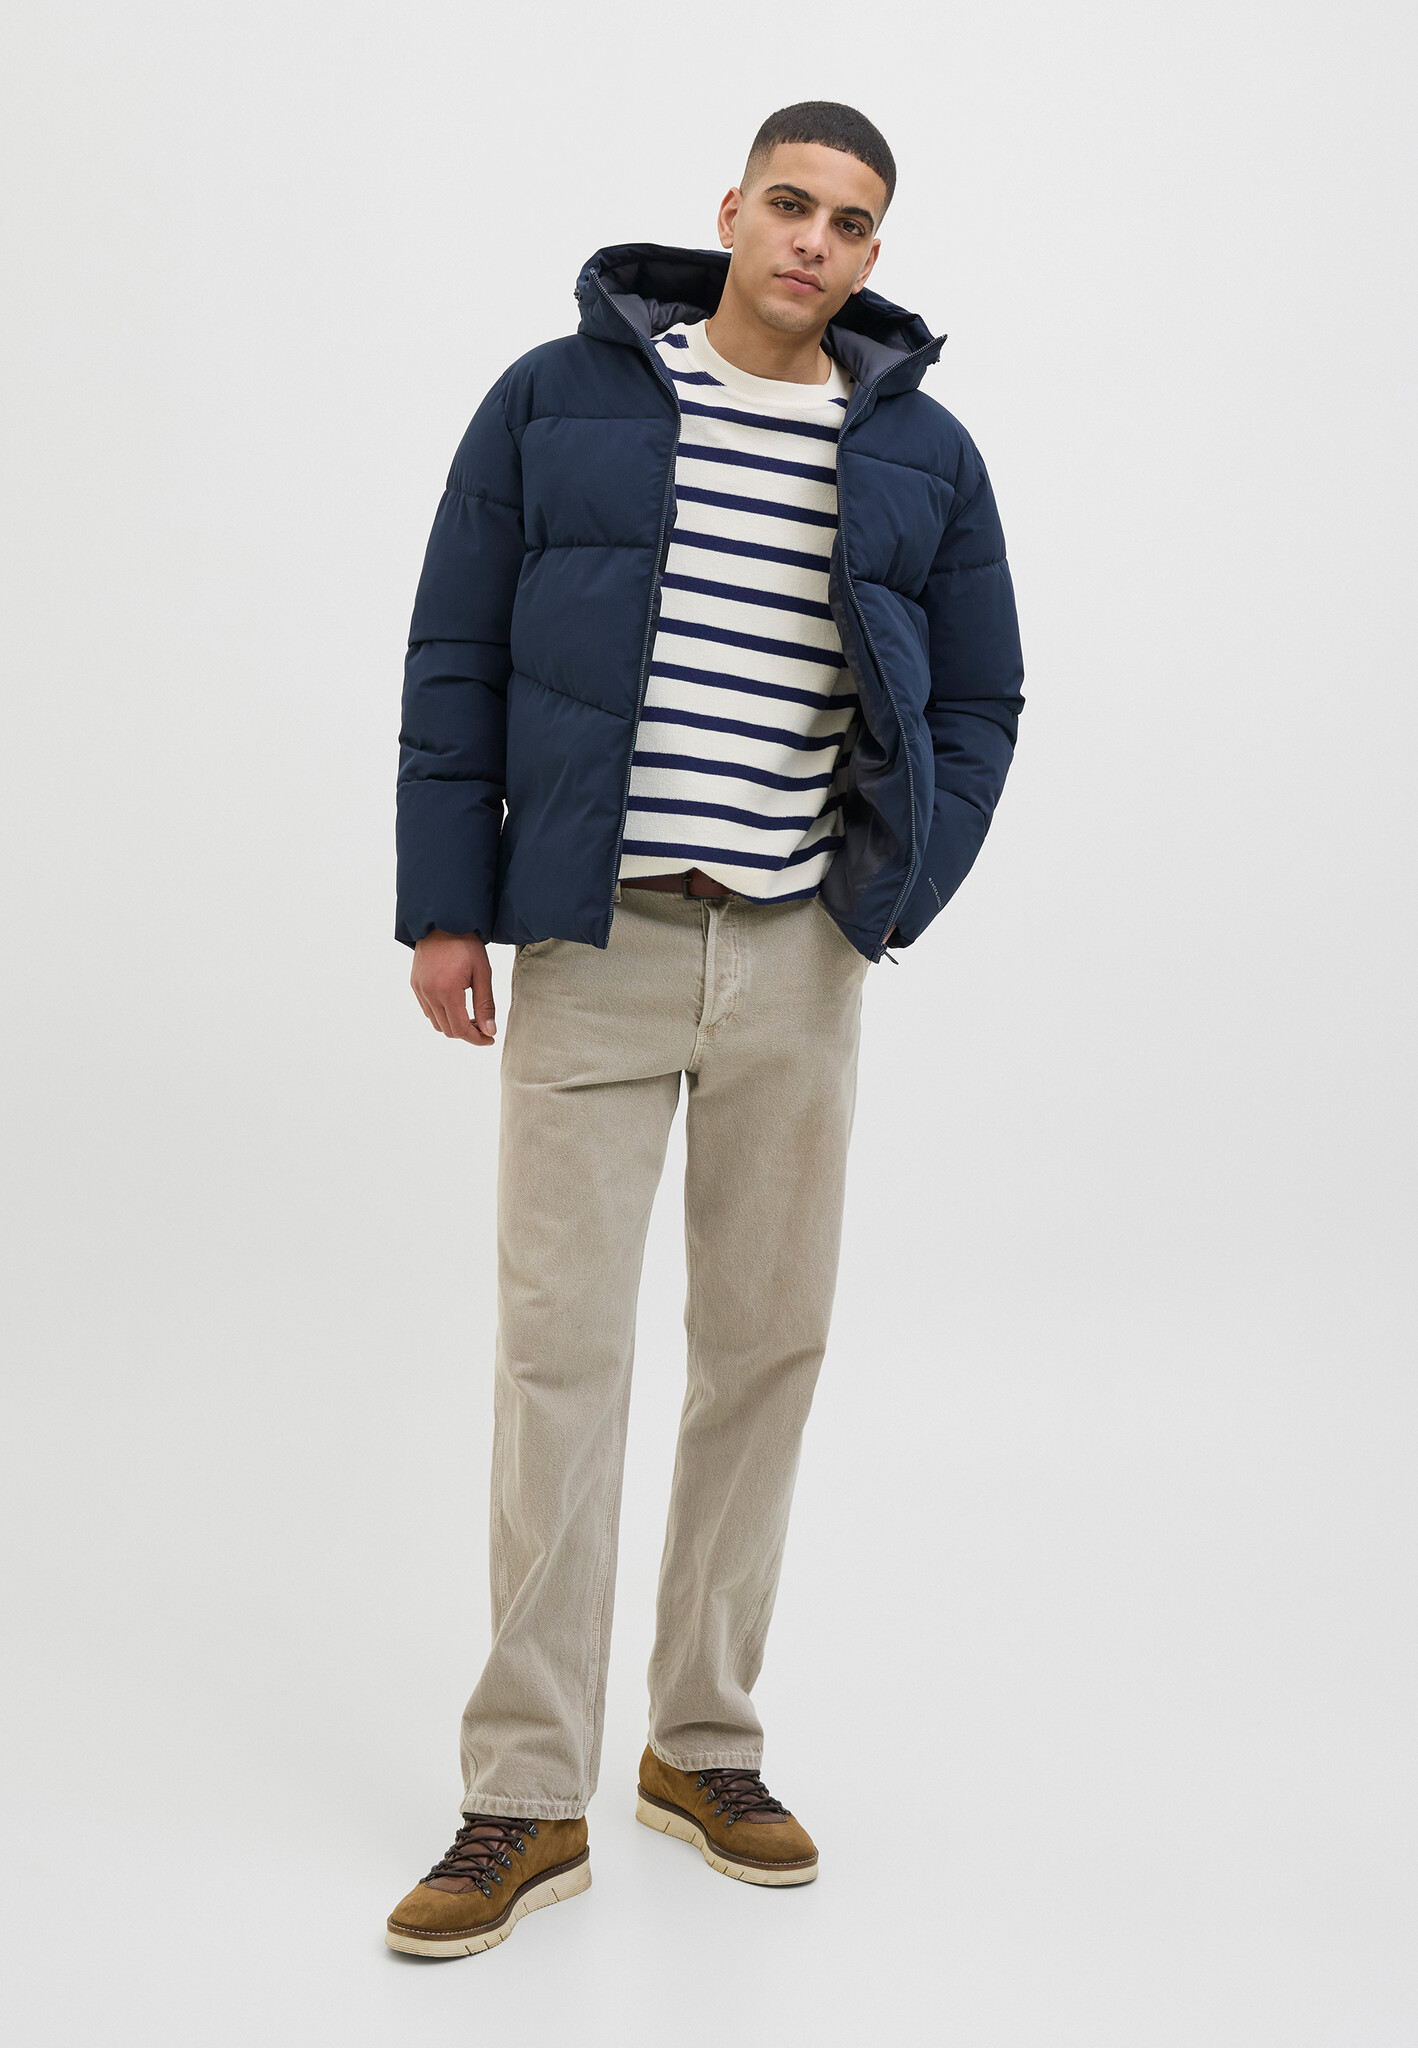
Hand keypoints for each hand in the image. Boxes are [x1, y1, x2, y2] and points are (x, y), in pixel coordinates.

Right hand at [411, 930, 495, 1045]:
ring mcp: (419, 989)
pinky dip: (441, 1015)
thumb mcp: (483, 973)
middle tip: (483, 1027)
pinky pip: (427, 1010)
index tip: (490, 1039)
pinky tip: (455, 1005)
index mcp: (447, 990)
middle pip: (447, 1030)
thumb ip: (485, 1004)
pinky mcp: (414, 985)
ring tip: (471, 1016)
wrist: (443, 921)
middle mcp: (429, 993)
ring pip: (436, 1023)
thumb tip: (489, 1031)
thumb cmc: (466, 944)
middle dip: (467, 1034)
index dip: (476, 1039)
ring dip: (453, 1025)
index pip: (460, 1029)